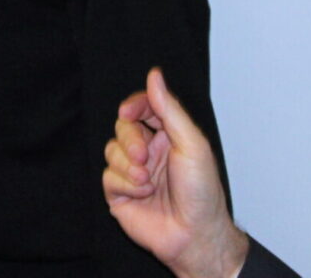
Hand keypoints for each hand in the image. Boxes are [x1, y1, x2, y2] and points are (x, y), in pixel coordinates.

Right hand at [104, 68, 247, 277]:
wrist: (195, 235)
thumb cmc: (202, 192)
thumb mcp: (191, 143)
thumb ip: (169, 109)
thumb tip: (154, 75)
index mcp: (168, 135)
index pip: (144, 107)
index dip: (134, 105)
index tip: (129, 111)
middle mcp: (149, 151)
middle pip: (123, 127)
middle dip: (130, 139)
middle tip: (143, 156)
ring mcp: (133, 172)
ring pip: (111, 150)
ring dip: (128, 165)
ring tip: (147, 181)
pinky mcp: (120, 194)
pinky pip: (108, 176)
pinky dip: (125, 184)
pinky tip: (143, 193)